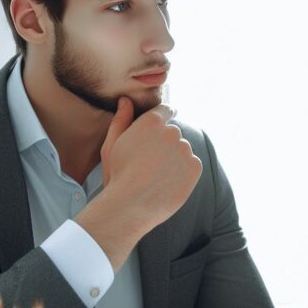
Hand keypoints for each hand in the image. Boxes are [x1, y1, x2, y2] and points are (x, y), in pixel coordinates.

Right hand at [77, 97, 201, 269]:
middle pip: (173, 133)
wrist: (131, 206)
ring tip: (157, 176)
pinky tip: (168, 183)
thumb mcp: (112, 145)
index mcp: (151, 122)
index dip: (162, 119)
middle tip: (150, 162)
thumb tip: (126, 101)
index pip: (165, 111)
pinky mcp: (195, 166)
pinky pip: (191, 165)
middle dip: (165, 143)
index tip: (160, 130)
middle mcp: (171, 132)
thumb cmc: (117, 175)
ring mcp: (185, 149)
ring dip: (174, 158)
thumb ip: (121, 120)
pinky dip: (183, 172)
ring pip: (182, 150)